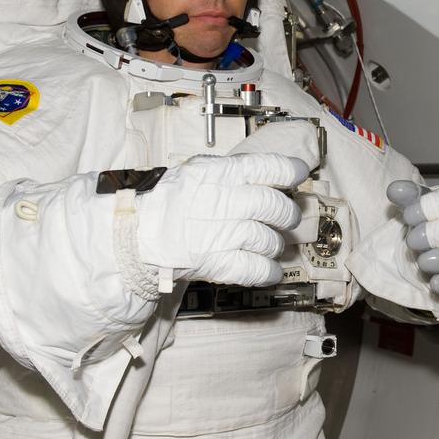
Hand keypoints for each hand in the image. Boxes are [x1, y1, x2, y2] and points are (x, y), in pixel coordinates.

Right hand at [136, 153, 307, 285]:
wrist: (139, 234)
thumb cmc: (169, 201)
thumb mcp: (197, 170)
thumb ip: (231, 170)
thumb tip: (269, 172)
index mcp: (221, 174)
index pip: (270, 167)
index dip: (292, 170)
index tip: (299, 174)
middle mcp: (225, 202)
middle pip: (276, 206)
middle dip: (287, 213)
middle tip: (285, 217)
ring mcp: (223, 235)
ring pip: (270, 239)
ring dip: (275, 243)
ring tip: (269, 242)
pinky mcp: (218, 263)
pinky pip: (258, 269)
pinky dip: (269, 270)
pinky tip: (270, 268)